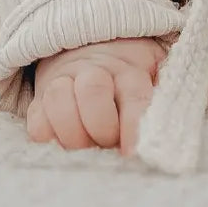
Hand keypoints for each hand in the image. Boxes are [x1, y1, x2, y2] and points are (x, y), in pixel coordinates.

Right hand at [27, 37, 166, 155]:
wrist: (90, 52)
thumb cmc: (130, 78)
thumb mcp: (154, 79)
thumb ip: (163, 102)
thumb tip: (171, 139)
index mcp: (129, 70)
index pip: (134, 94)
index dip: (133, 126)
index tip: (132, 154)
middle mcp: (95, 70)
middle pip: (93, 91)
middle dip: (101, 127)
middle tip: (108, 144)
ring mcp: (64, 81)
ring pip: (59, 100)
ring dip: (73, 134)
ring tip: (86, 148)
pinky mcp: (40, 100)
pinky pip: (36, 121)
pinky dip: (48, 138)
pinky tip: (64, 146)